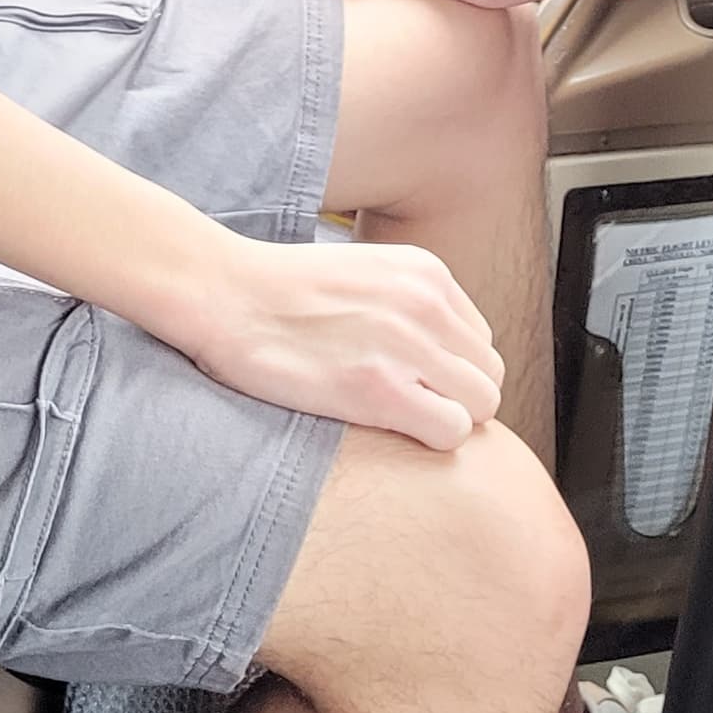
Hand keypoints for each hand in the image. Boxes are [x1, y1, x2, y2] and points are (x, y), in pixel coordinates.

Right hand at [173, 233, 503, 450]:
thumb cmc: (279, 292)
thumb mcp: (363, 272)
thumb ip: (406, 302)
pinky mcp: (380, 389)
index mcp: (425, 272)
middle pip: (488, 374)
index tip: (414, 383)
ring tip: (397, 420)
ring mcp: (406, 344)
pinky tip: (389, 429)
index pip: (479, 340)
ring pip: (482, 404)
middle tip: (409, 409)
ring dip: (447, 420)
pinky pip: (452, 431)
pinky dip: (431, 439)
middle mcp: (427, 303)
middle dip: (458, 399)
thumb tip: (435, 352)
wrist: (223, 293)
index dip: (450, 371)